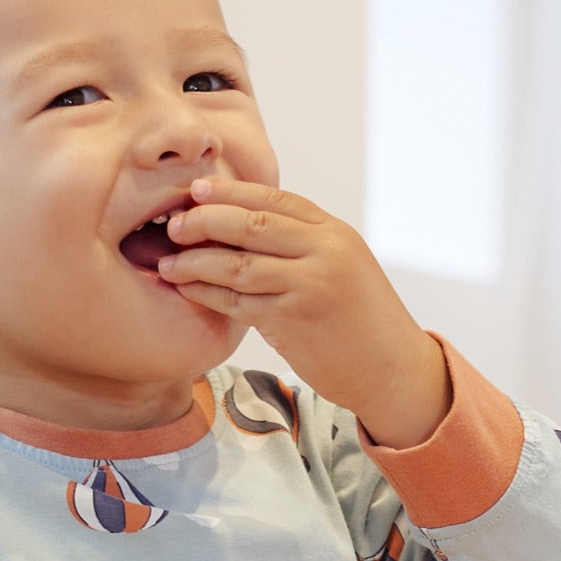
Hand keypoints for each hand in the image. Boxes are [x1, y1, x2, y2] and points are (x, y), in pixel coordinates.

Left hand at [159, 172, 448, 444]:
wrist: (393, 369)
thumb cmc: (363, 322)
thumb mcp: (343, 267)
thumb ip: (304, 245)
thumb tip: (245, 228)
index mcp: (335, 233)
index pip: (274, 200)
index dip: (230, 193)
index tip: (197, 190)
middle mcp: (324, 252)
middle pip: (251, 224)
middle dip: (204, 221)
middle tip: (173, 225)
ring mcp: (309, 285)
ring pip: (237, 263)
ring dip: (195, 261)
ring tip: (167, 261)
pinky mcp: (293, 320)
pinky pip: (237, 301)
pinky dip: (206, 293)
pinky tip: (186, 288)